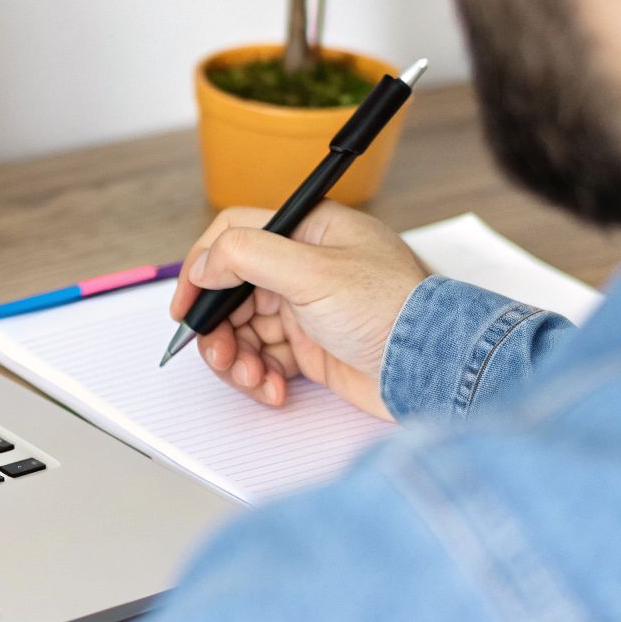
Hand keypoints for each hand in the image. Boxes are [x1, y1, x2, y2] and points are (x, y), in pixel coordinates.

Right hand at [170, 202, 427, 419]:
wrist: (434, 369)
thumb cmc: (392, 310)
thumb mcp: (313, 272)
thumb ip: (249, 257)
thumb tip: (204, 264)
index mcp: (307, 232)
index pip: (234, 236)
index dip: (202, 268)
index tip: (186, 304)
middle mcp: (303, 266)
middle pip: (231, 291)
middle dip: (219, 328)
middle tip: (220, 354)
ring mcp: (306, 309)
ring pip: (243, 329)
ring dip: (237, 357)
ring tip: (252, 377)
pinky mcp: (311, 348)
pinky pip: (264, 359)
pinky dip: (259, 376)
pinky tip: (274, 390)